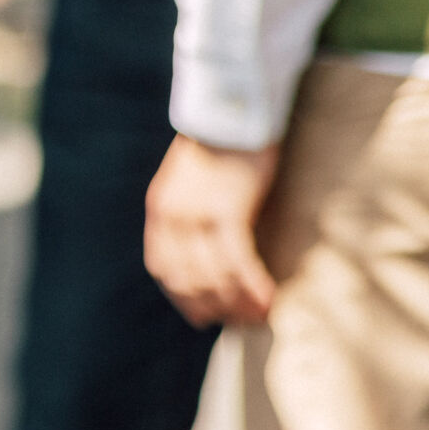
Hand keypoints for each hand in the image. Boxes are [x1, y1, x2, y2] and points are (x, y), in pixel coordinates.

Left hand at [145, 136, 281, 325]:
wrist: (232, 107)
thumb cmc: (222, 141)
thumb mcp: (190, 179)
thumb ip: (190, 209)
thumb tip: (208, 241)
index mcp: (159, 210)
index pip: (163, 267)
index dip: (183, 296)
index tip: (202, 314)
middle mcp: (172, 217)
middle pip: (187, 279)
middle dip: (212, 306)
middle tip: (238, 322)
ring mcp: (197, 215)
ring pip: (214, 276)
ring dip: (237, 302)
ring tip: (259, 315)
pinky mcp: (227, 210)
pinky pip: (239, 261)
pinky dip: (252, 285)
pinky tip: (269, 299)